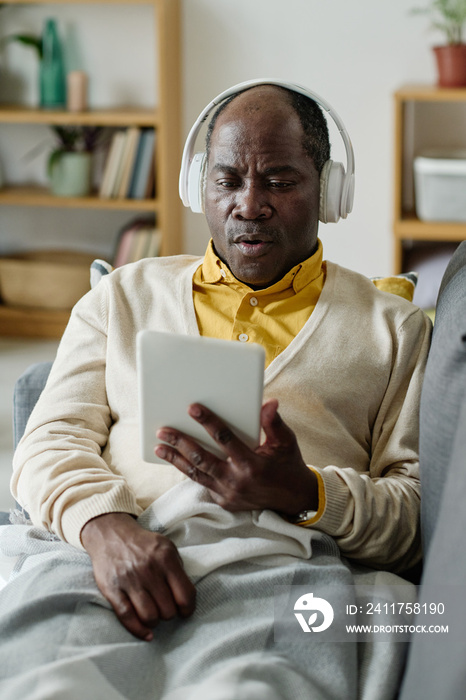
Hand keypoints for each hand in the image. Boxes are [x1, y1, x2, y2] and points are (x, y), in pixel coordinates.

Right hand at [81, 512, 195, 640]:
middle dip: (169, 614)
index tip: (185, 612)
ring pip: (149, 616)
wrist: (111, 534)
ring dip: (155, 622)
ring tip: (154, 616)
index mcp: (166, 558)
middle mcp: (148, 569)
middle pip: (167, 609)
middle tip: (166, 609)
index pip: (186, 594)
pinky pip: (127, 617)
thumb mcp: (167, 548)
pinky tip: (146, 633)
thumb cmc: (143, 545)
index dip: (188, 609)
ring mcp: (129, 580)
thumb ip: (177, 569)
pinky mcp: (112, 589)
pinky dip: (139, 630)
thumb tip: (186, 598)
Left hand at [155, 399, 317, 515]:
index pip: (224, 438)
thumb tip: (268, 402)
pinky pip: (202, 483)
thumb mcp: (286, 442)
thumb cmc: (288, 465)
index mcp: (252, 464)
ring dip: (176, 459)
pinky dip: (189, 472)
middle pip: (201, 458)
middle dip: (180, 442)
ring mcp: (228, 494)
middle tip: (163, 430)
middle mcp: (237, 481)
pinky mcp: (224, 501)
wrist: (293, 499)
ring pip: (196, 474)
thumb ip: (273, 423)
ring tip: (159, 447)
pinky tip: (177, 461)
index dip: (208, 422)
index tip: (192, 408)